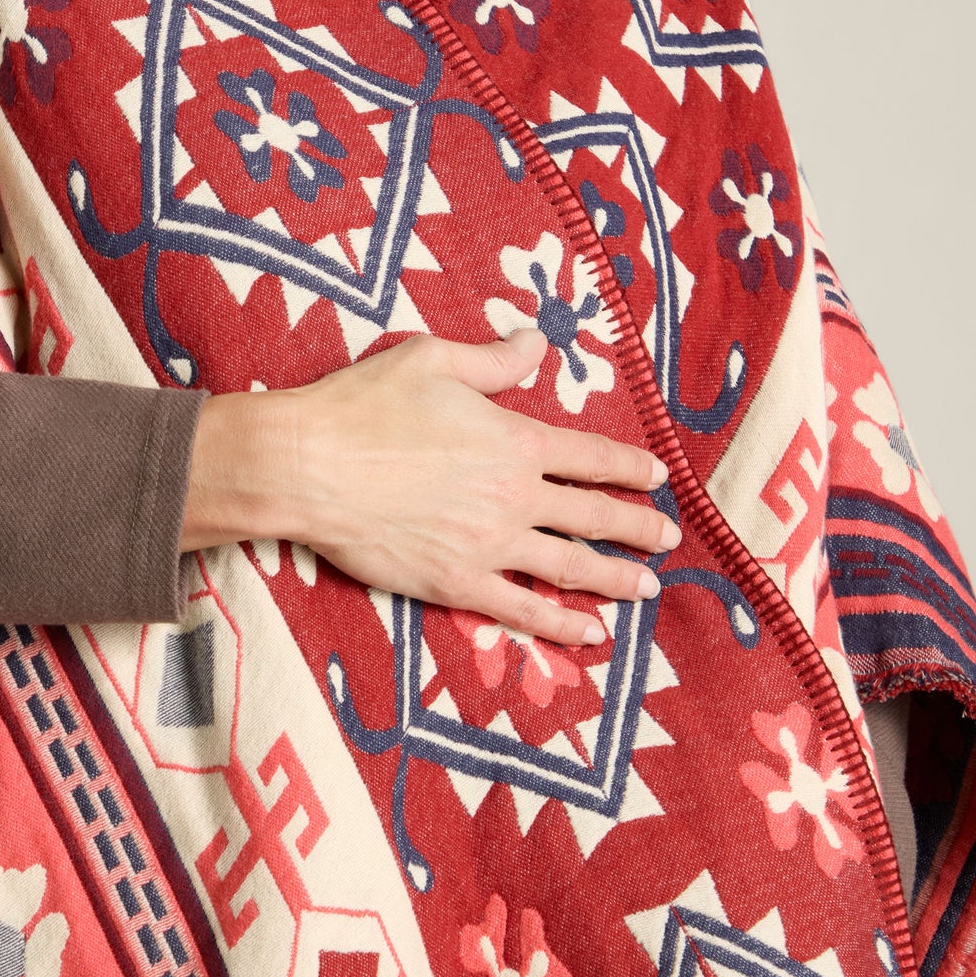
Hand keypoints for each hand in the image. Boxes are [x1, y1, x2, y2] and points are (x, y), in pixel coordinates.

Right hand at [183, 331, 678, 645]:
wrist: (307, 466)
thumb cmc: (362, 407)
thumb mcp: (432, 360)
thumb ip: (494, 359)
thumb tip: (538, 342)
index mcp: (515, 441)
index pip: (591, 455)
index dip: (630, 467)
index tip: (659, 478)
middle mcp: (515, 496)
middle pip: (593, 515)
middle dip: (638, 527)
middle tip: (668, 538)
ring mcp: (489, 545)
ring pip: (570, 567)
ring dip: (615, 578)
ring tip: (646, 588)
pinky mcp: (456, 583)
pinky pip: (522, 609)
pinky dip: (561, 624)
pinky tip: (590, 634)